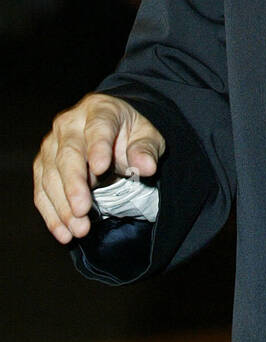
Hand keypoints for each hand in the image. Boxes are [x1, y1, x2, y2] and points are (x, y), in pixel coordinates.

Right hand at [33, 94, 164, 242]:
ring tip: (78, 229)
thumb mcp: (148, 136)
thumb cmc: (131, 133)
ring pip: (51, 175)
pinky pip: (42, 190)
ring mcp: (52, 144)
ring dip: (62, 205)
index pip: (98, 127)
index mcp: (99, 110)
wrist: (113, 130)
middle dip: (73, 185)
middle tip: (82, 211)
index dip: (98, 147)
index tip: (101, 168)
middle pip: (68, 154)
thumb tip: (147, 166)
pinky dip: (51, 213)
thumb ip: (146, 149)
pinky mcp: (44, 164)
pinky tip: (63, 232)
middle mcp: (70, 124)